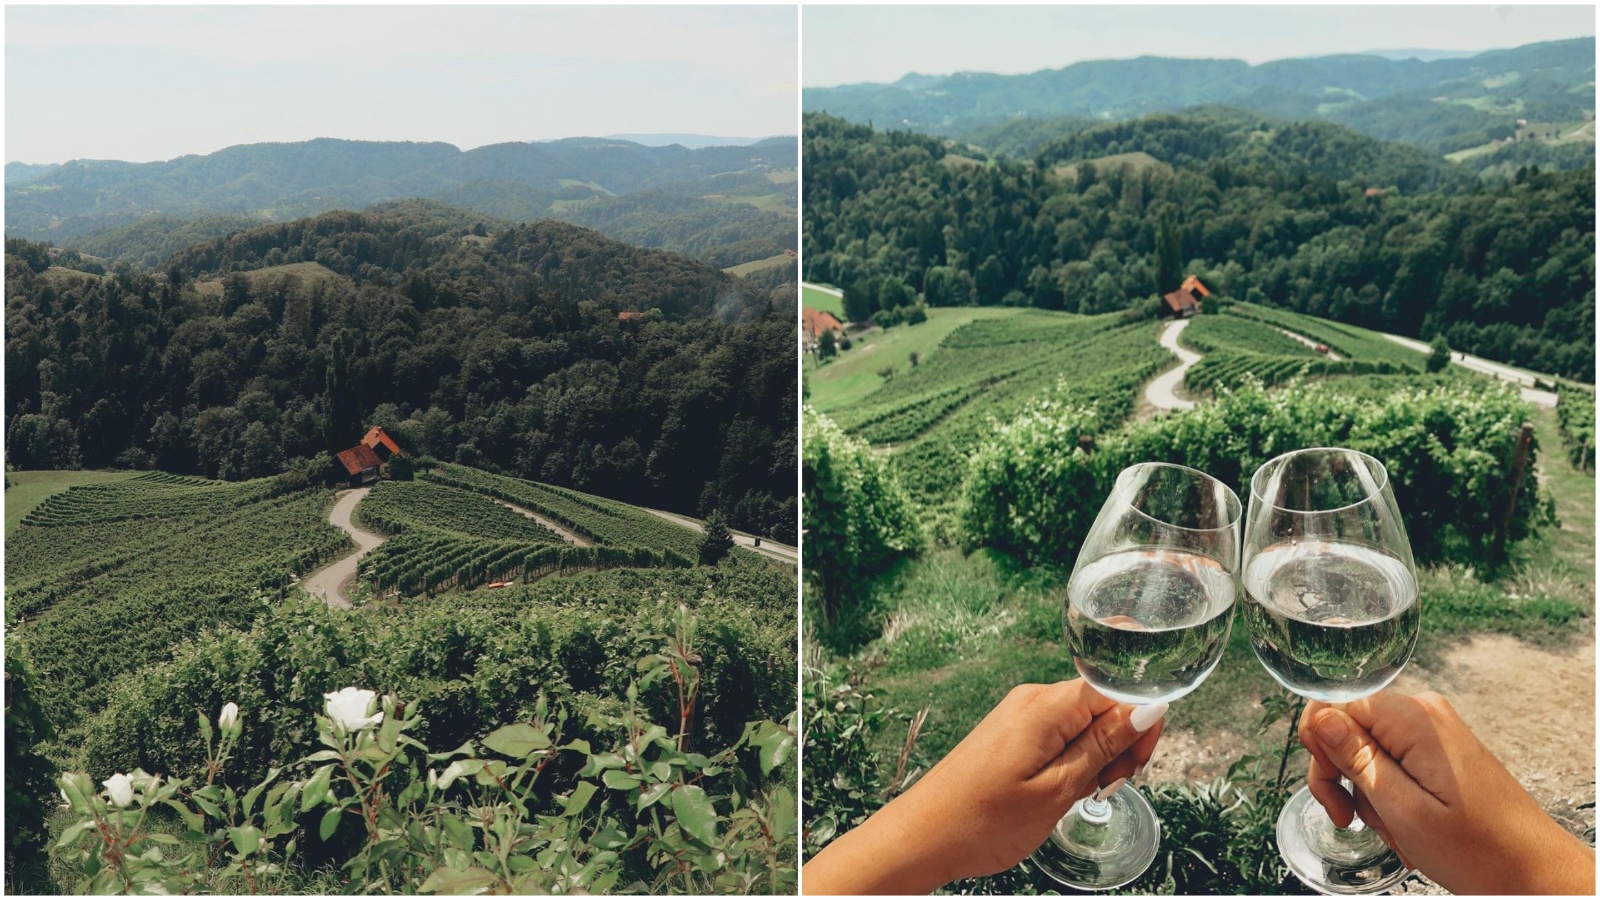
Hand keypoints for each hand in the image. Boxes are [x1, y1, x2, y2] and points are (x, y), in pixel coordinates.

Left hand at [802, 680, 1164, 894]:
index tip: (1133, 765)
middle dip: (1118, 744)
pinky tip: (1060, 790)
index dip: (1138, 724)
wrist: (924, 837)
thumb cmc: (984, 820)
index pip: (1117, 687)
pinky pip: (1060, 735)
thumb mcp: (1058, 789)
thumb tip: (1148, 706)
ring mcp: (1020, 714)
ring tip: (1074, 795)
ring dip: (1096, 757)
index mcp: (1047, 706)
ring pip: (1084, 722)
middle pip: (1103, 703)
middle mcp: (1033, 699)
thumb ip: (1104, 745)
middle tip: (1102, 786)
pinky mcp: (1012, 732)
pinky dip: (1071, 761)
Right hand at [1299, 690, 1594, 895]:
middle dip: (1342, 775)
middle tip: (1349, 819)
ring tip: (1395, 829)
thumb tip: (1319, 717)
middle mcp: (1424, 713)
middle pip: (1348, 727)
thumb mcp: (1403, 808)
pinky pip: (1391, 760)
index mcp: (1415, 719)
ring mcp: (1433, 730)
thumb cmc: (1478, 849)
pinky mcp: (1438, 749)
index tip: (1332, 791)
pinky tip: (1405, 823)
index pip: (1335, 704)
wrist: (1533, 869)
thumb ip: (1357, 757)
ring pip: (1366, 748)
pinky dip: (1388, 794)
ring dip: (1368, 793)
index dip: (1320, 747)